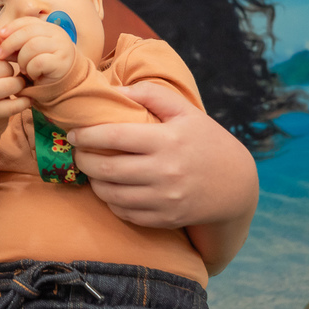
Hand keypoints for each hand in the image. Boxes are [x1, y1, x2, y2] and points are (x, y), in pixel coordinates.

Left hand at [0, 16, 75, 85]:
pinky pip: (39, 62)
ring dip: (22, 59)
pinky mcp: (62, 62)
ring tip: (22, 68)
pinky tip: (32, 74)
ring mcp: (62, 47)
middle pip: (28, 32)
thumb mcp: (26, 52)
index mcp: (49, 27)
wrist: (61, 84)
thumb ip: (14, 44)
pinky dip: (31, 69)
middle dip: (10, 43)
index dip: (12, 27)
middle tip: (0, 55)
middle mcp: (58, 34)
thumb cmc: (41, 66)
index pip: (28, 21)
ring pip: (32, 46)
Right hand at [0, 40, 30, 121]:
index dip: (8, 52)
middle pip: (4, 67)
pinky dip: (24, 101)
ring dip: (19, 84)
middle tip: (12, 73)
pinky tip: (25, 98)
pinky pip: (15, 105)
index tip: (13, 57)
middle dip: (13, 69)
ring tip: (17, 84)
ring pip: (12, 85)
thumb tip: (8, 29)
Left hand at [66, 81, 256, 228]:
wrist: (235, 186)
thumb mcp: (186, 111)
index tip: (73, 133)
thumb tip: (116, 90)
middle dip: (83, 159)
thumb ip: (151, 94)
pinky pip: (125, 213)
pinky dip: (111, 201)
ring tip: (92, 169)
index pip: (114, 136)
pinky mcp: (164, 219)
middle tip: (77, 152)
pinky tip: (110, 188)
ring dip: (93, 182)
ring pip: (111, 195)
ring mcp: (164, 199)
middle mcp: (164, 172)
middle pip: (107, 169)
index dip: (86, 135)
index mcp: (167, 140)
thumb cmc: (206, 142)